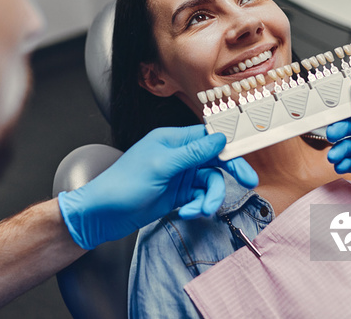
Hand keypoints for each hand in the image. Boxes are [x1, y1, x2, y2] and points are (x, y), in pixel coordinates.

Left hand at [58, 125, 257, 249]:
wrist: (102, 214)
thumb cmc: (123, 184)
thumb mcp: (161, 166)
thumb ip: (193, 153)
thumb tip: (220, 137)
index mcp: (172, 139)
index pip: (208, 136)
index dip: (229, 144)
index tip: (247, 154)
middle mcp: (177, 155)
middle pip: (214, 160)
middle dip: (230, 173)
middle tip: (248, 183)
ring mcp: (178, 176)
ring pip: (209, 182)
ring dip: (210, 198)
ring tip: (201, 211)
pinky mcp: (176, 195)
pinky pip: (198, 198)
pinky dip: (197, 207)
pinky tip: (187, 214)